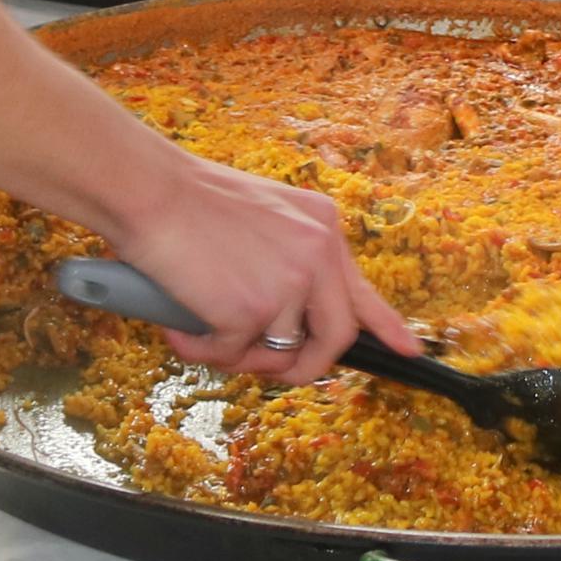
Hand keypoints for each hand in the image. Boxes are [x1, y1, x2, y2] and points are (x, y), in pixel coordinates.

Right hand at [109, 152, 420, 384]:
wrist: (152, 190)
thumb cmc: (192, 202)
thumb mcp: (267, 218)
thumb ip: (292, 260)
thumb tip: (293, 318)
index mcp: (324, 228)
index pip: (363, 290)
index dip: (386, 327)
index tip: (409, 350)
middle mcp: (318, 255)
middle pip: (335, 338)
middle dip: (303, 367)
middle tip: (271, 369)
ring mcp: (288, 285)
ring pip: (277, 353)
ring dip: (237, 355)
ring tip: (201, 328)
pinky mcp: (250, 311)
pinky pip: (229, 354)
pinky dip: (199, 349)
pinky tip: (179, 325)